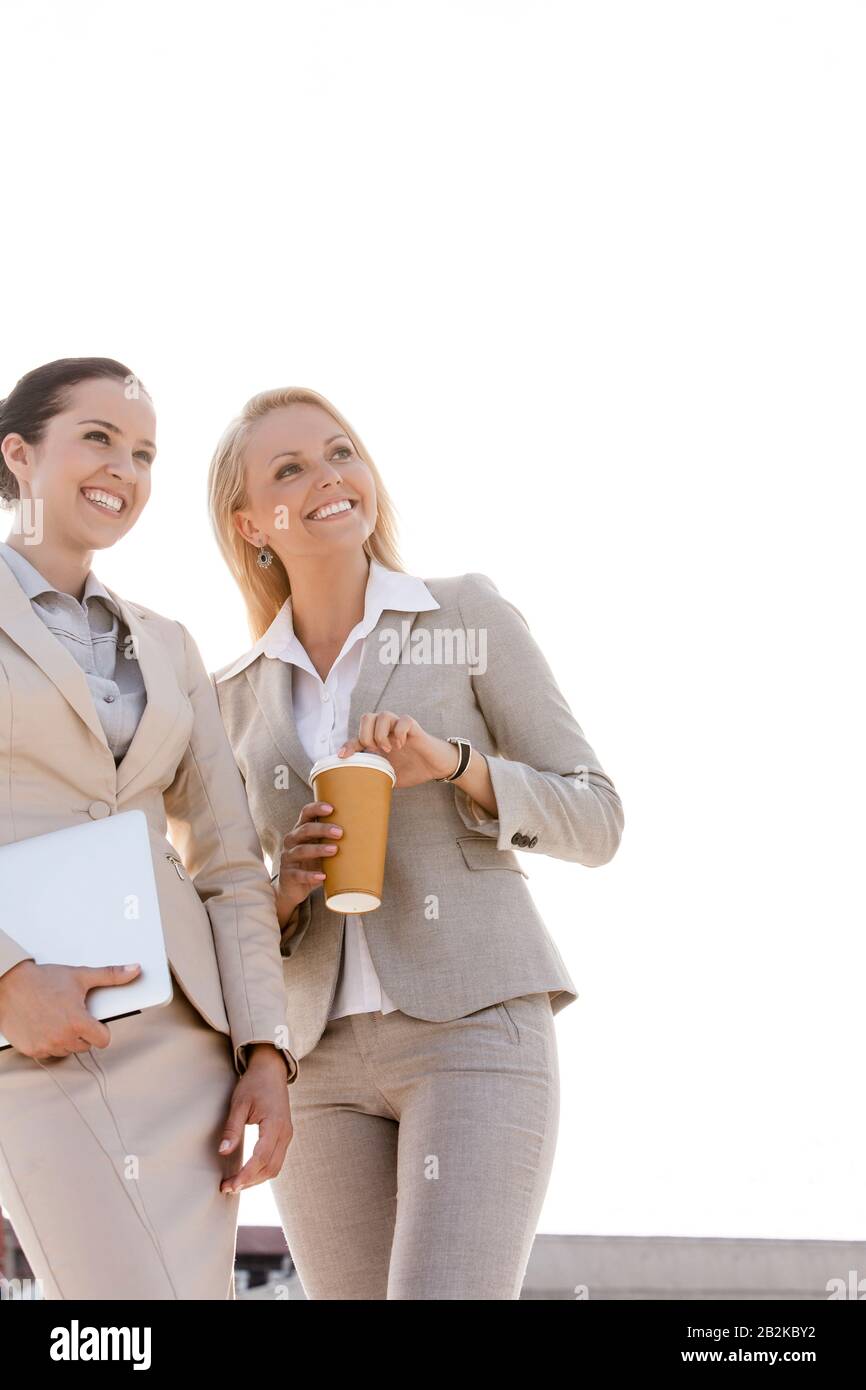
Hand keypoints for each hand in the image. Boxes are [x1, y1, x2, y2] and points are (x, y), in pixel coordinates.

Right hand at [0, 959, 141, 1058]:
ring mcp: (46, 1046)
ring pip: (66, 1051)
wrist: (10, 985)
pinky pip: (48, 1053)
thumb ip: (111, 976)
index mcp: (78, 1022)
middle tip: (71, 1015)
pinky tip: (44, 1026)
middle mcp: (62, 1038)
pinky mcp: (31, 1050)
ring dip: (65, 1039)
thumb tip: (134, 970)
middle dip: (82, 1033)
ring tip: (57, 1019)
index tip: (95, 1023)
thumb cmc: (43, 981)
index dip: (101, 1030)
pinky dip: (48, 1042)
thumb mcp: (80, 976)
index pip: (103, 1040)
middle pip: (85, 1046)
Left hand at [218, 1047, 292, 1192]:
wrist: (271, 1070)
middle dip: (249, 1182)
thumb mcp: (239, 1103)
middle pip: (270, 1168)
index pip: (261, 1158)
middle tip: (227, 1188)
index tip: (230, 1185)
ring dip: (256, 1179)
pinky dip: (262, 1171)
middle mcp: (285, 1133)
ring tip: (235, 1184)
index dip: (245, 1175)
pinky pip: (276, 1160)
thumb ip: (232, 1128)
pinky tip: (247, 1174)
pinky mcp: (284, 1136)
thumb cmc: (254, 1084)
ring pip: (275, 1168)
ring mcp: (287, 1135)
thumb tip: (223, 1152)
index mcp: (275, 1124)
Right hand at [274, 800, 342, 928]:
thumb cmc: (313, 864)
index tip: (331, 808)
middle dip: (322, 829)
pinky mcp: (289, 876)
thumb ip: (336, 841)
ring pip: (301, 850)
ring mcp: (288, 858)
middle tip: (340, 832)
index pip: (306, 814)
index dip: (316, 809)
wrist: (293, 889)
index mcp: (301, 830)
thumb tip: (372, 834)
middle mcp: (292, 841)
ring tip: (335, 850)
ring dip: (318, 849)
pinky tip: (322, 876)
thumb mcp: (321, 850)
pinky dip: (310, 875)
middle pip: (305, 830)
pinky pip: (298, 875)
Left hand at [338, 712, 457, 788]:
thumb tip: (362, 792)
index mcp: (379, 741)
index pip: (358, 737)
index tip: (342, 757)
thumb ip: (377, 777)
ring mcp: (400, 727)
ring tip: (388, 749)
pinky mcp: (415, 728)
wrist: (436, 767)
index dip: (348, 746)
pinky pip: (404, 720)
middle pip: (367, 717)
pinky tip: (402, 745)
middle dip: (366, 734)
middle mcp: (388, 731)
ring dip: (381, 733)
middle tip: (375, 751)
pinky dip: (400, 732)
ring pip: (383, 715)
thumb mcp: (391, 776)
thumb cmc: (414, 769)